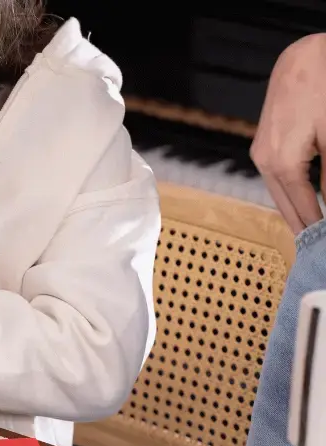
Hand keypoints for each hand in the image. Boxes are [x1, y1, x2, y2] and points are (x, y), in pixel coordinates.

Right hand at [251, 33, 325, 232]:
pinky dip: (291, 196)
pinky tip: (303, 204)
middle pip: (287, 208)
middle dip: (304, 230)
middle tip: (317, 251)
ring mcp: (261, 155)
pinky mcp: (264, 146)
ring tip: (313, 234)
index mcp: (283, 165)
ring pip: (280, 196)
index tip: (322, 251)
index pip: (304, 211)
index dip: (318, 233)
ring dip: (297, 214)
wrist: (301, 59)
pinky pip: (278, 181)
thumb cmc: (321, 92)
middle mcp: (265, 164)